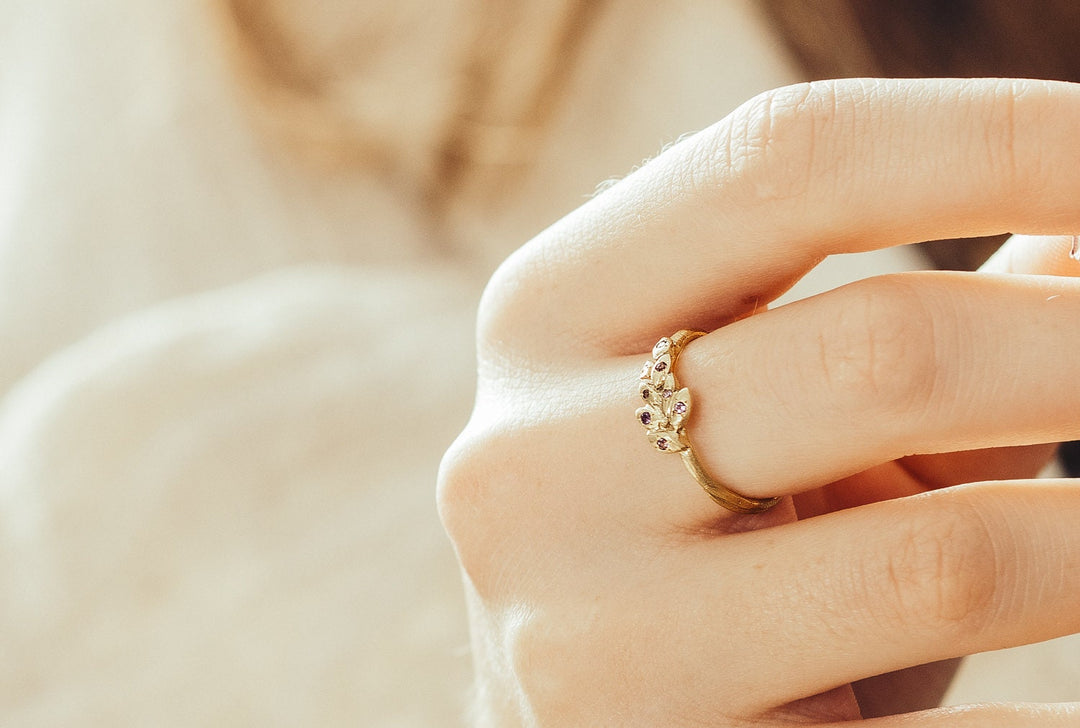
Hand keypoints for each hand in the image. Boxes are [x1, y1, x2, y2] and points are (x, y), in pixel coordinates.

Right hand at [439, 78, 1079, 725]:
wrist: (581, 703)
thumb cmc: (694, 518)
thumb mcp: (757, 394)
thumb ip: (904, 311)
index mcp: (548, 314)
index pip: (786, 163)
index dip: (997, 139)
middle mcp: (530, 464)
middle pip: (883, 351)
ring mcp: (588, 639)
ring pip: (941, 561)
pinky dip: (1055, 707)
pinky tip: (1076, 657)